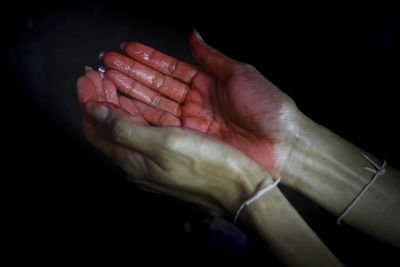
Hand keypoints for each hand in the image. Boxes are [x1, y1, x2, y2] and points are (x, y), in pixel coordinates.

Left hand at [76, 70, 272, 215]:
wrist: (240, 188)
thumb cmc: (207, 166)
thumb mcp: (163, 144)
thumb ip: (124, 127)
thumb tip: (94, 110)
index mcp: (131, 160)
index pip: (95, 128)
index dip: (87, 101)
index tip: (86, 76)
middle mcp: (138, 161)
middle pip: (108, 126)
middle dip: (99, 98)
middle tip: (96, 73)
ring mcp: (154, 158)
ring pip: (126, 125)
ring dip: (117, 101)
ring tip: (114, 78)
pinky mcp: (170, 154)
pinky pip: (144, 128)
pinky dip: (137, 109)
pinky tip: (141, 99)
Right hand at [100, 30, 303, 177]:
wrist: (284, 143)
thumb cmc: (268, 106)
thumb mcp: (239, 74)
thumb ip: (211, 57)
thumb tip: (193, 34)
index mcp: (207, 83)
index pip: (170, 69)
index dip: (147, 59)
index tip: (125, 48)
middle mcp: (195, 102)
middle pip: (156, 87)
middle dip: (131, 75)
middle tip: (105, 64)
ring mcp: (191, 123)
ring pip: (154, 106)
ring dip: (130, 94)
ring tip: (106, 81)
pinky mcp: (191, 141)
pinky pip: (162, 127)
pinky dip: (141, 117)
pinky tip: (122, 106)